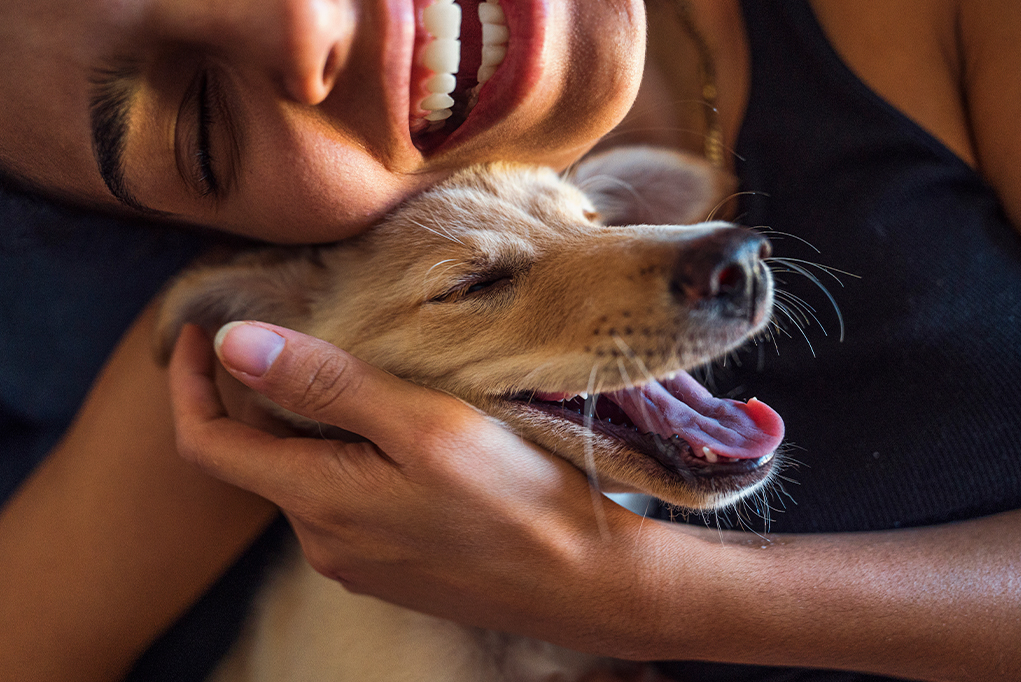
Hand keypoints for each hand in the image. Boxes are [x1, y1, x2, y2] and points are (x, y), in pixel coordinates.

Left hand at [167, 321, 654, 652]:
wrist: (583, 581)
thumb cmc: (514, 497)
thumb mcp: (421, 424)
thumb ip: (327, 385)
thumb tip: (232, 343)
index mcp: (317, 500)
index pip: (206, 444)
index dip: (188, 383)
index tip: (198, 331)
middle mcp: (322, 540)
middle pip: (261, 455)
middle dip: (268, 394)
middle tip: (312, 332)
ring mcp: (357, 559)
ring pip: (308, 475)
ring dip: (319, 424)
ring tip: (372, 375)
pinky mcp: (391, 566)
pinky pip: (347, 501)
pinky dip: (352, 457)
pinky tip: (404, 433)